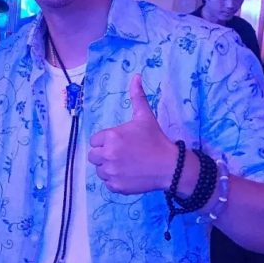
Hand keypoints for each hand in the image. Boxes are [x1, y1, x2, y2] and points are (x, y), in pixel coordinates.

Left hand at [88, 74, 177, 193]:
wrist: (170, 166)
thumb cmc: (155, 140)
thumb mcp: (145, 117)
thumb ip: (137, 97)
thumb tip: (136, 76)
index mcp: (110, 137)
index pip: (95, 141)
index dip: (106, 141)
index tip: (120, 143)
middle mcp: (107, 155)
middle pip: (93, 156)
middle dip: (104, 154)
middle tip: (121, 154)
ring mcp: (111, 172)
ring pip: (99, 170)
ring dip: (108, 167)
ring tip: (125, 164)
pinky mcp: (116, 186)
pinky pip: (107, 183)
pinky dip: (115, 180)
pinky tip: (128, 174)